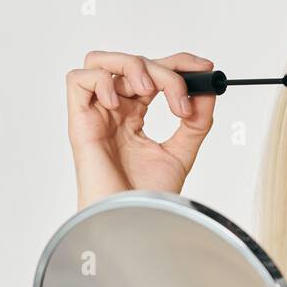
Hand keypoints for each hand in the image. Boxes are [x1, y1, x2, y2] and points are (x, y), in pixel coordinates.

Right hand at [65, 50, 217, 209]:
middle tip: (181, 101)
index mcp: (134, 116)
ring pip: (101, 61)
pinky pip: (77, 80)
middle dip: (164, 71)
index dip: (178, 63)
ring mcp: (96, 115)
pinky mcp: (79, 123)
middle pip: (133, 63)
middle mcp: (114, 112)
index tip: (205, 68)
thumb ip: (197, 122)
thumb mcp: (182, 152)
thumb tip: (209, 91)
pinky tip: (119, 106)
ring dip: (130, 65)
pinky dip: (101, 81)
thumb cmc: (147, 199)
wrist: (132, 224)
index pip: (153, 72)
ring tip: (149, 92)